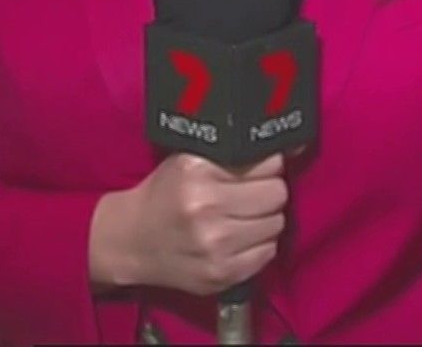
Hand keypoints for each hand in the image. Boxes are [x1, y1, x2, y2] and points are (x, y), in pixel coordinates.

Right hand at [89, 153, 287, 295]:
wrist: (131, 242)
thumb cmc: (164, 195)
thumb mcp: (188, 160)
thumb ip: (233, 153)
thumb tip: (290, 147)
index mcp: (196, 172)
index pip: (267, 163)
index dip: (266, 165)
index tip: (258, 170)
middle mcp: (206, 208)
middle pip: (276, 194)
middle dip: (269, 191)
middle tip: (252, 194)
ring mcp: (215, 245)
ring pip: (276, 224)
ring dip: (265, 219)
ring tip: (243, 217)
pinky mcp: (222, 274)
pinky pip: (268, 253)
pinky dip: (259, 244)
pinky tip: (239, 239)